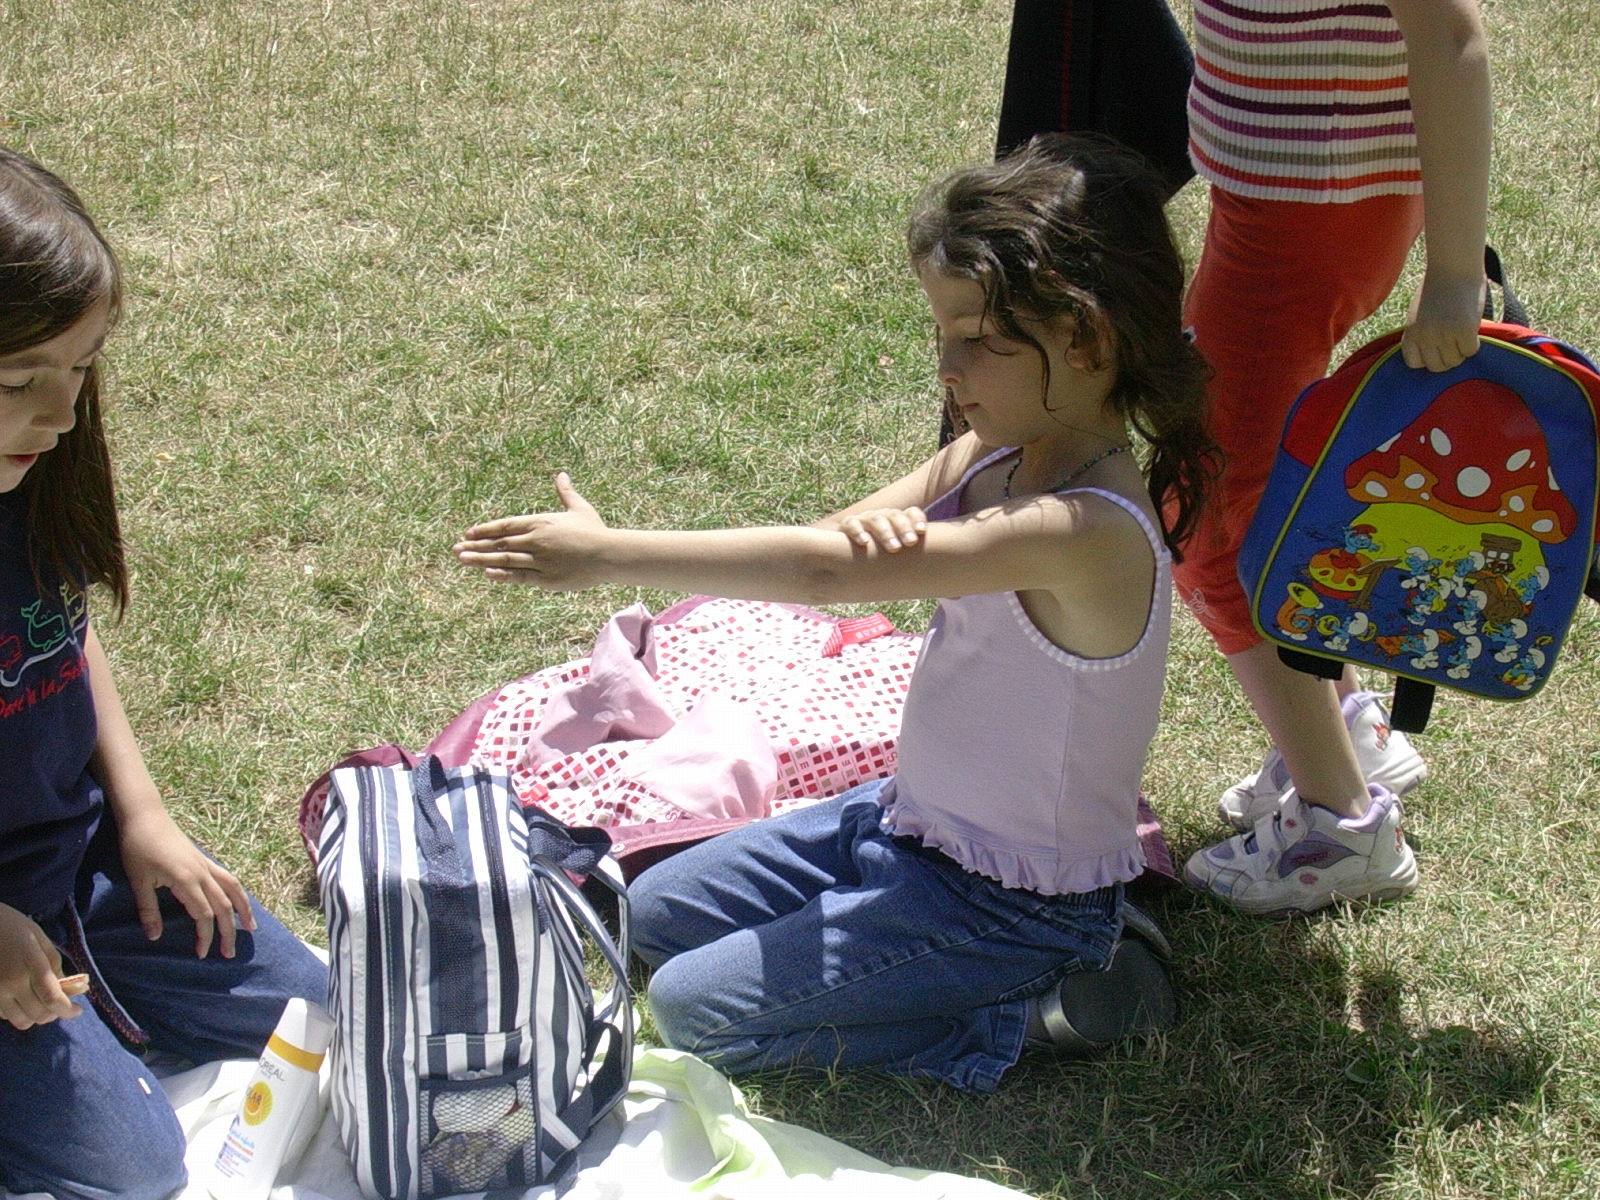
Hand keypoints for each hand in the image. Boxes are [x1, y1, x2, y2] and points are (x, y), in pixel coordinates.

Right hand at [0, 902, 79, 1029]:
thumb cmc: (11, 926)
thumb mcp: (39, 938)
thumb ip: (54, 964)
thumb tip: (69, 989)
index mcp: (30, 963)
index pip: (52, 998)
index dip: (68, 1010)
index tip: (78, 1010)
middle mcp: (11, 982)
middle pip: (38, 1014)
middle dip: (55, 1013)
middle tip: (62, 1004)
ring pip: (21, 1021)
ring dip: (36, 1016)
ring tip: (43, 1002)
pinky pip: (5, 1016)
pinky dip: (18, 1013)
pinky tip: (23, 999)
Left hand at [117, 808, 254, 958]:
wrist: (145, 816)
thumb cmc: (138, 847)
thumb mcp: (138, 881)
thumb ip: (149, 910)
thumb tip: (154, 938)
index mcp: (187, 880)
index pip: (204, 915)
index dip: (205, 936)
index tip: (201, 955)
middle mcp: (202, 873)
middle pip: (223, 906)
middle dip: (228, 931)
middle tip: (229, 954)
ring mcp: (206, 865)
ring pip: (233, 889)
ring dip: (243, 909)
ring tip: (251, 927)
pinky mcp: (204, 860)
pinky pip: (228, 879)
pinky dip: (237, 892)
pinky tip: (237, 901)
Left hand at [454, 472, 608, 588]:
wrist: (610, 554)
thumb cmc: (595, 531)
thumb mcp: (580, 509)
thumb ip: (566, 493)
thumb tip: (561, 475)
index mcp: (541, 522)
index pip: (506, 525)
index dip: (485, 529)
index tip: (468, 533)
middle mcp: (536, 540)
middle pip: (500, 543)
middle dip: (476, 546)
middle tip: (455, 548)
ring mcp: (541, 560)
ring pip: (505, 560)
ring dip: (481, 560)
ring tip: (463, 560)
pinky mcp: (547, 579)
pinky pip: (520, 577)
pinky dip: (503, 575)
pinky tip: (488, 574)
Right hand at [839, 506, 927, 552]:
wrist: (849, 553)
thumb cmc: (881, 556)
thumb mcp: (898, 554)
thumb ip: (913, 556)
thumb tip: (935, 569)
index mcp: (898, 520)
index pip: (912, 513)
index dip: (917, 519)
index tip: (922, 532)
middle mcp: (883, 517)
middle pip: (895, 516)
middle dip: (904, 528)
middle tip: (910, 542)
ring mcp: (865, 519)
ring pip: (876, 519)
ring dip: (886, 532)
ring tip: (894, 547)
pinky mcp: (848, 525)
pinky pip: (851, 523)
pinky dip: (857, 531)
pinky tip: (864, 542)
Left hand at [1401, 270, 1484, 371]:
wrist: (1453, 266)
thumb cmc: (1438, 287)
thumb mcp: (1419, 313)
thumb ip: (1421, 333)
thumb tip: (1431, 354)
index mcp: (1411, 332)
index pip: (1414, 363)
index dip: (1427, 358)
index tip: (1436, 349)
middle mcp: (1425, 336)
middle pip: (1437, 367)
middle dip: (1447, 358)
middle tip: (1454, 344)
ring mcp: (1445, 334)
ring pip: (1455, 361)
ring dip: (1461, 351)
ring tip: (1462, 335)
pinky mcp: (1465, 330)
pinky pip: (1471, 351)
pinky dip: (1473, 344)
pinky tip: (1472, 330)